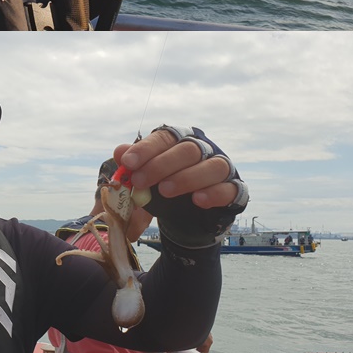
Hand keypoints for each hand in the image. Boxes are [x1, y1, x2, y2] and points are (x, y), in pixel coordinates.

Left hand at [107, 126, 238, 215]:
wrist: (192, 215)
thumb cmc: (167, 189)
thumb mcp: (148, 178)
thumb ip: (135, 166)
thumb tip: (119, 152)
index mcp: (180, 141)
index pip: (165, 137)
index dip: (146, 149)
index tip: (127, 162)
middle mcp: (203, 149)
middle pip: (188, 149)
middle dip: (162, 164)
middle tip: (140, 181)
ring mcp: (221, 168)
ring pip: (212, 166)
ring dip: (187, 177)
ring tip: (165, 191)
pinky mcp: (233, 189)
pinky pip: (228, 189)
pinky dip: (213, 193)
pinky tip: (197, 200)